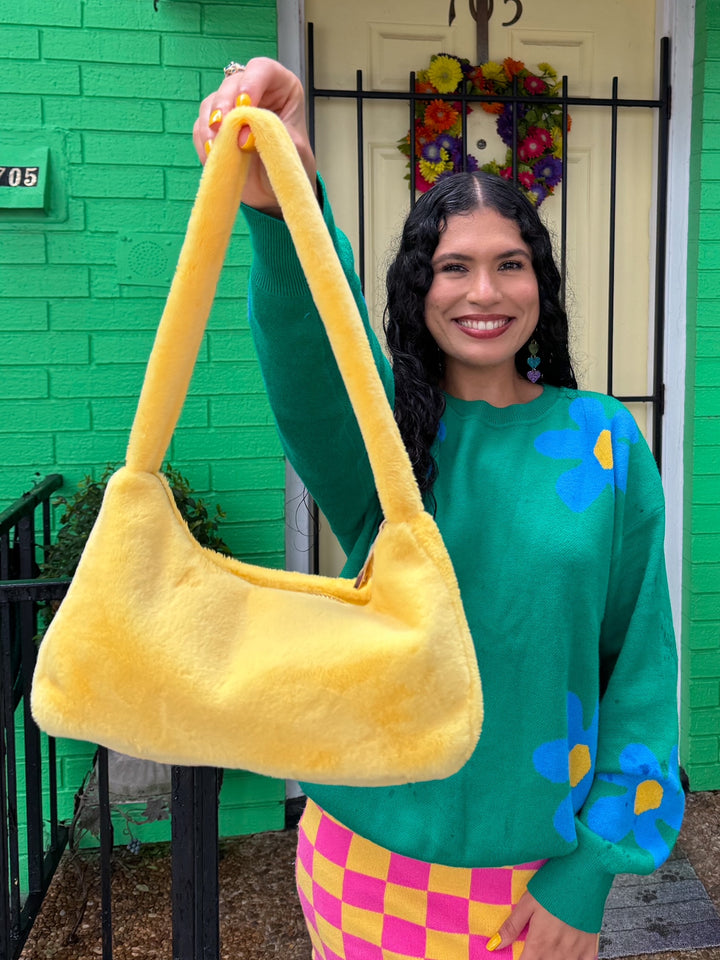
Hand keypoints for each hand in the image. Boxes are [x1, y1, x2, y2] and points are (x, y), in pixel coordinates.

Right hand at [192, 56, 316, 215]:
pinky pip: (201, 127)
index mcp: (281, 87)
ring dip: (210, 125)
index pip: (263, 70)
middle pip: (231, 84)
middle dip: (225, 105)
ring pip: (211, 103)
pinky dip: (204, 142)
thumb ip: (273, 136)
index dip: (251, 83)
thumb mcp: (293, 149)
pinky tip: (213, 156)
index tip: (245, 104)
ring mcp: (231, 108)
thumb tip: (243, 134)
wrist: (278, 190)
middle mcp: (254, 91)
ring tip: (216, 147)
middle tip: (223, 127)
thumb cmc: (292, 164)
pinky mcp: (216, 127)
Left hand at [489, 892, 598, 959]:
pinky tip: (567, 955)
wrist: (583, 875)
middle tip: (534, 950)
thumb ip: (512, 926)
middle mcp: (558, 953)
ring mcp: (576, 952)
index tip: (519, 955)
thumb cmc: (552, 886)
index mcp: (539, 943)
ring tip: (547, 953)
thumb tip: (493, 946)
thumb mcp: (527, 903)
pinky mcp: (591, 948)